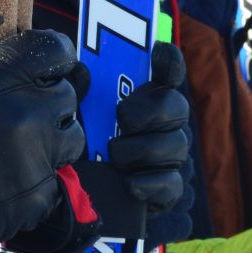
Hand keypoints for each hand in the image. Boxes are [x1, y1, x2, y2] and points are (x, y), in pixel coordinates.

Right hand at [0, 31, 84, 252]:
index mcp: (4, 73)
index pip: (57, 50)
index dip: (54, 59)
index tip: (46, 69)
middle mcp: (30, 109)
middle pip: (67, 96)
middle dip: (49, 103)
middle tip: (25, 115)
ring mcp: (39, 152)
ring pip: (71, 137)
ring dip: (53, 140)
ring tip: (24, 149)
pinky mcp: (40, 192)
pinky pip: (53, 180)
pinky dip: (36, 180)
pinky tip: (9, 182)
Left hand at [15, 43, 194, 252]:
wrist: (75, 201)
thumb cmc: (78, 150)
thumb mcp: (75, 119)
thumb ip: (79, 94)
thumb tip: (79, 70)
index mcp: (144, 100)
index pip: (168, 74)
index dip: (169, 61)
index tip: (159, 51)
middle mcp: (163, 125)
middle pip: (177, 107)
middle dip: (152, 109)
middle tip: (122, 117)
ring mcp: (168, 158)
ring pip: (176, 145)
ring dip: (142, 149)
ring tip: (115, 156)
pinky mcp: (166, 191)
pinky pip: (171, 184)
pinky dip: (150, 182)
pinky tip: (129, 183)